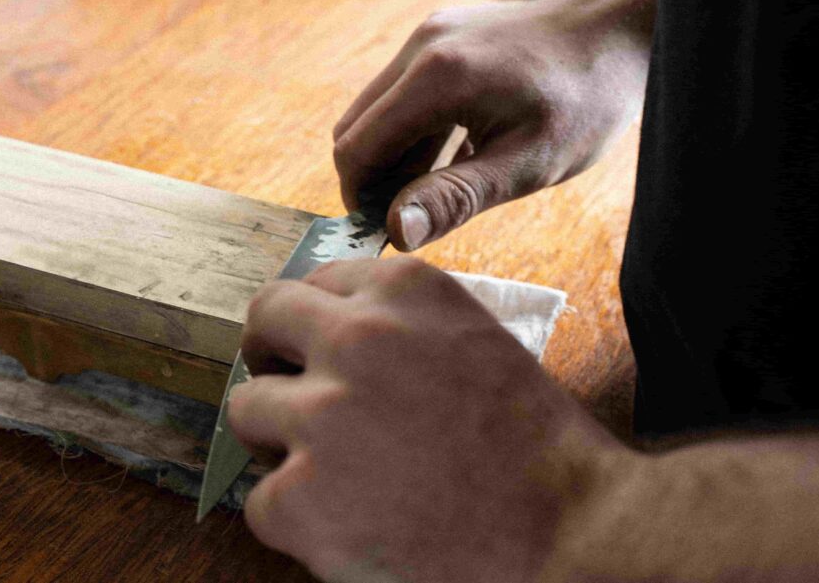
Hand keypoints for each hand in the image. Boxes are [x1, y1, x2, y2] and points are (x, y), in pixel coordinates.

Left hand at [228, 257, 627, 581]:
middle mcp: (355, 337)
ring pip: (245, 409)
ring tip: (331, 475)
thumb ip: (397, 325)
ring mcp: (322, 416)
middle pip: (263, 321)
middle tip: (285, 395)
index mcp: (403, 290)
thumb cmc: (533, 446)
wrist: (574, 534)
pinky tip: (348, 526)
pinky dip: (294, 519)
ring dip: (276, 441)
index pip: (310, 285)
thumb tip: (324, 335)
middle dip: (269, 358)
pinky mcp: (301, 495)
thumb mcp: (470, 341)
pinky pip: (259, 499)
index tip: (309, 354)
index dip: (306, 326)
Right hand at [333, 0, 651, 249]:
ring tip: (430, 195)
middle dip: (370, 179)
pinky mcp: (442, 36)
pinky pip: (403, 91)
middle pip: (356, 127)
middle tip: (408, 219)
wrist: (625, 32)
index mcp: (437, 77)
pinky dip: (410, 131)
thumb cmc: (587, 100)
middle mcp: (421, 46)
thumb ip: (457, 196)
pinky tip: (448, 160)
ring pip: (377, 110)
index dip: (359, 198)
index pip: (357, 147)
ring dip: (391, 157)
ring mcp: (430, 36)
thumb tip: (396, 230)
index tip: (381, 233)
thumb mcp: (528, 162)